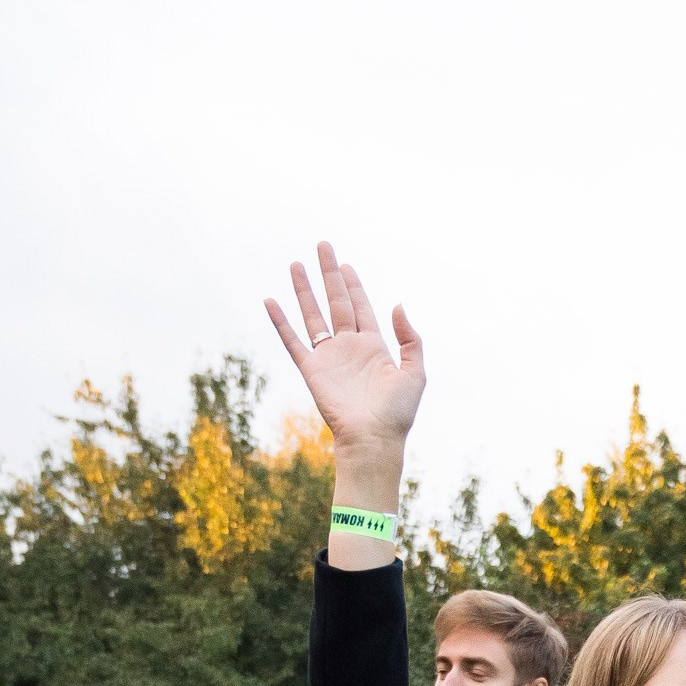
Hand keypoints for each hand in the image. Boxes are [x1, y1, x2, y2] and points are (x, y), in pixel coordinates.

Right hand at [264, 241, 425, 461]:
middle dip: (329, 274)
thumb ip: (410, 338)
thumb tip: (397, 305)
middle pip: (336, 302)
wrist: (373, 440)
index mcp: (374, 347)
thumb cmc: (397, 413)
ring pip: (313, 315)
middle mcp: (349, 347)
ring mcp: (329, 357)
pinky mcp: (312, 370)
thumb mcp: (415, 373)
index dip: (353, 285)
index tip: (345, 264)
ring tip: (296, 264)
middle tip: (323, 246)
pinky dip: (281, 322)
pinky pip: (292, 341)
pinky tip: (271, 302)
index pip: (361, 307)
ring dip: (304, 290)